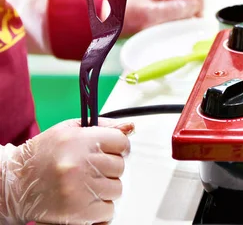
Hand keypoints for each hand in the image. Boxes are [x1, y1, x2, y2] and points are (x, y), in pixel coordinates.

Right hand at [0, 118, 133, 224]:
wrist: (16, 184)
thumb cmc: (44, 155)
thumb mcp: (70, 130)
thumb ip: (103, 126)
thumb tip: (131, 126)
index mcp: (79, 140)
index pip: (121, 142)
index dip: (118, 147)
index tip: (112, 151)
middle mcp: (80, 164)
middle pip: (120, 166)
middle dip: (109, 168)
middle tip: (90, 169)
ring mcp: (80, 189)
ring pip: (116, 188)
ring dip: (105, 188)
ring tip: (85, 184)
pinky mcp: (78, 211)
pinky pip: (108, 210)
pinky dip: (99, 208)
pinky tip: (84, 199)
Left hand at [121, 0, 203, 36]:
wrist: (114, 23)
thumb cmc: (127, 16)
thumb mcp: (151, 14)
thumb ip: (174, 10)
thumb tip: (195, 7)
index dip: (198, 3)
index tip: (195, 18)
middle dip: (193, 11)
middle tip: (186, 25)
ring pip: (190, 5)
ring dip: (187, 17)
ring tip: (177, 26)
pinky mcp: (169, 6)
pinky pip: (183, 12)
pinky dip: (182, 20)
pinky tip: (174, 26)